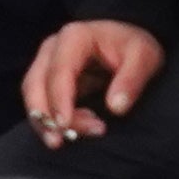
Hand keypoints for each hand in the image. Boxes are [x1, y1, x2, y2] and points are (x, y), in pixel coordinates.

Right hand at [19, 18, 166, 146]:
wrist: (129, 46)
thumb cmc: (134, 48)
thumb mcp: (144, 57)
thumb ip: (131, 80)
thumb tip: (116, 107)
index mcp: (75, 37)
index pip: (59, 71)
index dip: (59, 99)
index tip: (65, 125)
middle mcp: (54, 49)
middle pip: (35, 84)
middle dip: (44, 115)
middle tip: (61, 141)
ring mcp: (47, 64)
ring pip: (33, 97)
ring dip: (46, 122)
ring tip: (73, 139)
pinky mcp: (48, 82)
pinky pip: (41, 104)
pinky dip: (51, 122)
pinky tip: (75, 132)